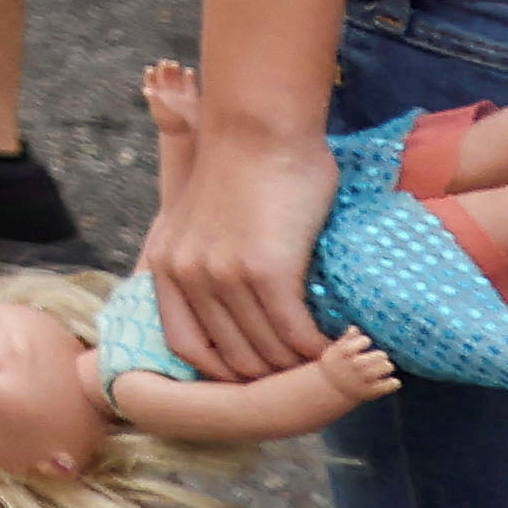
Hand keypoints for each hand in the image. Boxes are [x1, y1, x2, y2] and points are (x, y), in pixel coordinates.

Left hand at [140, 111, 339, 378]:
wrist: (258, 126)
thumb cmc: (242, 167)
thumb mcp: (199, 219)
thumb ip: (204, 261)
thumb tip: (233, 309)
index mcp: (165, 265)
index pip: (187, 348)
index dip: (225, 373)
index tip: (260, 378)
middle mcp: (187, 276)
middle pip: (232, 360)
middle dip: (275, 379)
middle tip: (312, 380)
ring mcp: (223, 276)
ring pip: (268, 353)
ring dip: (304, 369)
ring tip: (333, 367)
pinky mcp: (266, 272)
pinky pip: (297, 336)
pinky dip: (322, 351)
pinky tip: (343, 345)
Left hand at [143, 59, 202, 142]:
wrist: (185, 135)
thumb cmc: (170, 125)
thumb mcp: (160, 111)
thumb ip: (154, 100)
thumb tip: (146, 89)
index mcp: (157, 96)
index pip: (151, 81)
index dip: (150, 73)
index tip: (151, 69)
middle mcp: (167, 93)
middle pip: (164, 76)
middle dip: (164, 68)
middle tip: (165, 63)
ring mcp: (180, 94)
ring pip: (177, 77)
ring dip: (175, 70)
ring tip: (174, 64)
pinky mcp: (192, 97)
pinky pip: (190, 82)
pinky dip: (189, 75)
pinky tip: (188, 71)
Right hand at [310, 328, 404, 409]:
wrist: (330, 388)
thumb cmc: (335, 364)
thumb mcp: (335, 350)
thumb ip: (345, 339)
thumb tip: (355, 328)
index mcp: (342, 354)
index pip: (359, 343)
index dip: (364, 341)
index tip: (366, 342)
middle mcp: (351, 366)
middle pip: (373, 357)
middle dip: (380, 355)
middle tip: (381, 356)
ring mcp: (360, 380)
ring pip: (381, 370)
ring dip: (387, 366)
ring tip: (386, 366)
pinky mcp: (368, 392)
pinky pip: (385, 387)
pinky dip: (393, 383)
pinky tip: (394, 381)